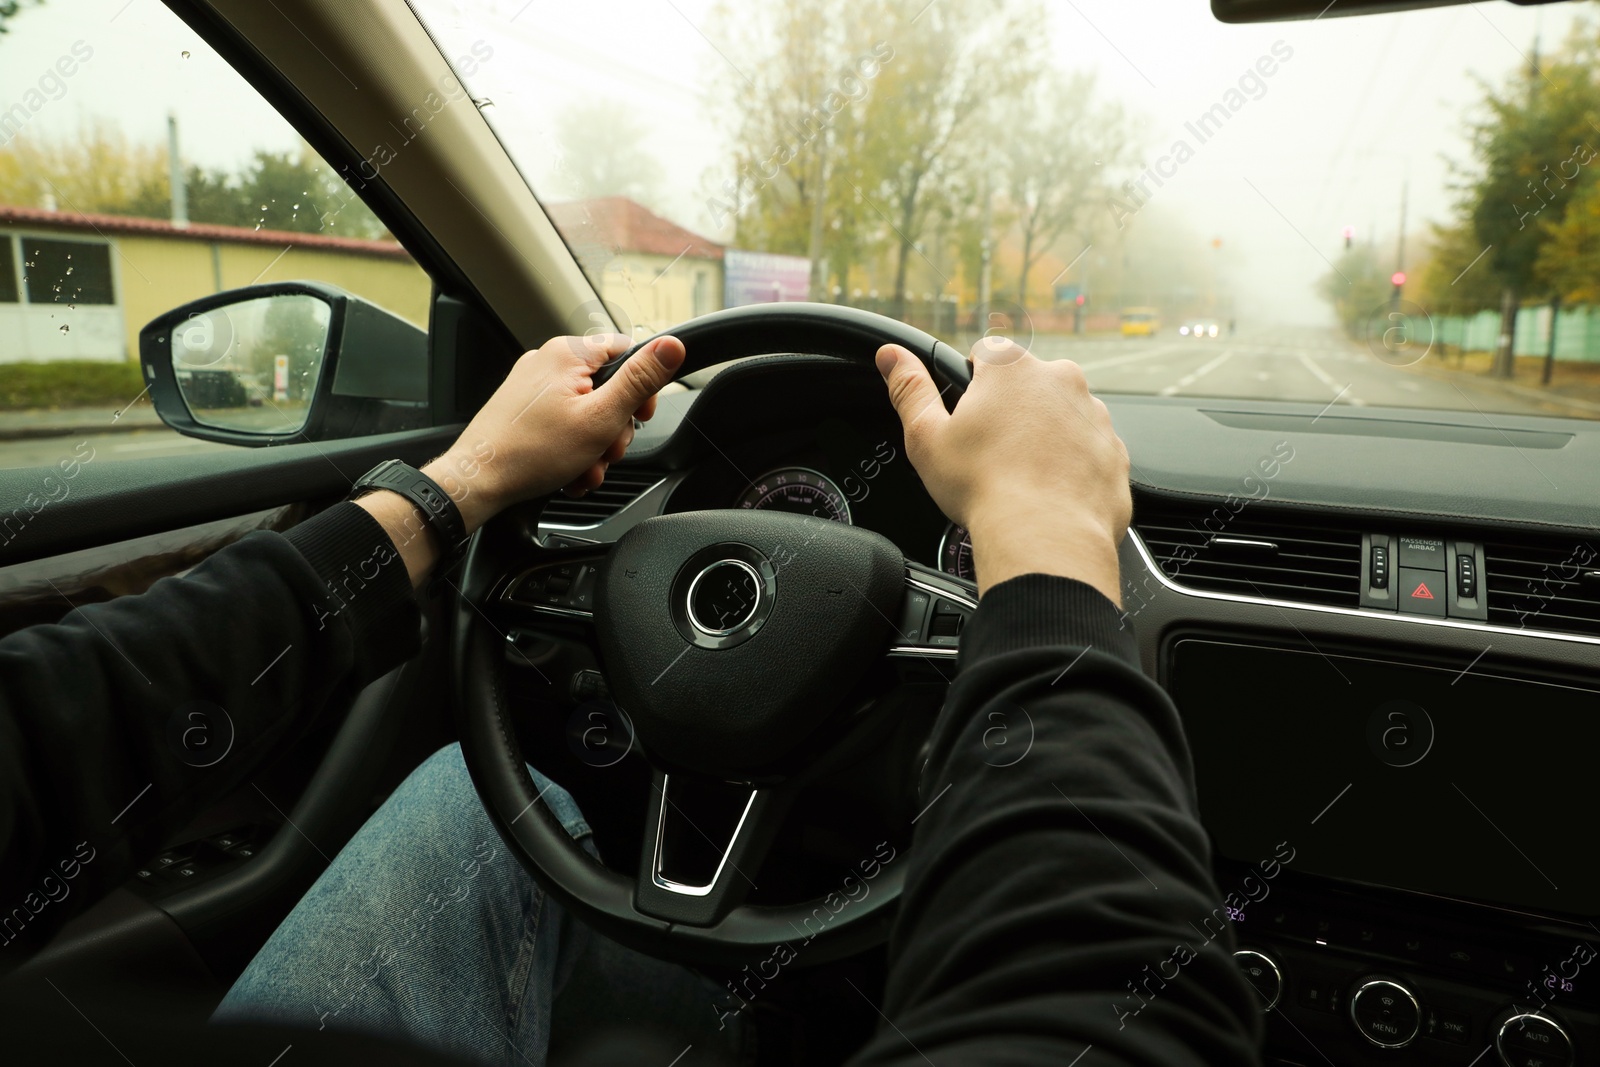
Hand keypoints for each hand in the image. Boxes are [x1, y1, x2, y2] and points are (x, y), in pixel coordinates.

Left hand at [425, 332, 685, 531]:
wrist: (479, 481)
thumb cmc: (532, 452)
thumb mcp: (601, 418)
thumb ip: (640, 381)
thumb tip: (672, 346)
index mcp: (569, 354)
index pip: (627, 353)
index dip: (641, 388)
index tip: (639, 417)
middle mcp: (548, 363)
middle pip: (608, 388)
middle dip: (614, 428)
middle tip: (605, 452)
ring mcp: (533, 387)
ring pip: (588, 412)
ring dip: (595, 446)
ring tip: (583, 469)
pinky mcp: (524, 409)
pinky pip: (564, 423)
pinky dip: (573, 449)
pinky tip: (570, 471)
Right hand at [875, 337, 1129, 602]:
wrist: (1044, 539)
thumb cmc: (984, 489)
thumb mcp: (926, 438)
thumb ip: (908, 388)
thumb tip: (891, 356)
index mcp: (1012, 368)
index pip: (988, 352)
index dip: (971, 383)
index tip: (967, 416)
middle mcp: (1061, 381)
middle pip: (1027, 386)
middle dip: (1011, 412)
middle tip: (990, 454)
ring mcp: (1095, 416)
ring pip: (1061, 417)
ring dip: (1043, 438)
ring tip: (1020, 478)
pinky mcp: (1114, 452)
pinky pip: (1087, 452)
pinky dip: (1071, 467)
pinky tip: (1048, 494)